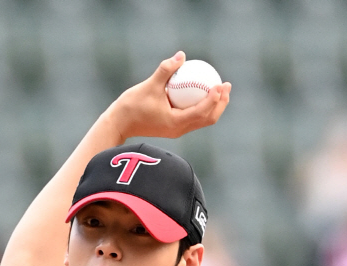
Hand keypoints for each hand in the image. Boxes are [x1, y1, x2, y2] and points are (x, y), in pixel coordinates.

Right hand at [109, 51, 230, 142]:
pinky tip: (204, 90)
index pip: (202, 111)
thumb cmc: (132, 105)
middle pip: (208, 119)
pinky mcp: (174, 126)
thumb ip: (166, 69)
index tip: (220, 84)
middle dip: (221, 103)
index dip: (214, 98)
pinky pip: (194, 116)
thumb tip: (182, 55)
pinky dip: (203, 105)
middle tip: (226, 85)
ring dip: (215, 105)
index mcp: (176, 123)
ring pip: (203, 120)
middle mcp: (180, 129)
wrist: (120, 123)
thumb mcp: (149, 85)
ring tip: (221, 88)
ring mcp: (178, 130)